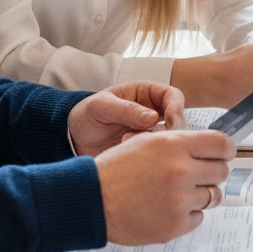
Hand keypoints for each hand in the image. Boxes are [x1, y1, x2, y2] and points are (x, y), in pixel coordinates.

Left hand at [68, 81, 185, 156]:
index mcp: (146, 93)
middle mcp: (153, 112)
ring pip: (170, 140)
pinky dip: (150, 157)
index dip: (177, 109)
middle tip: (152, 140)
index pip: (174, 96)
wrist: (74, 140)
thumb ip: (126, 110)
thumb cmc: (87, 115)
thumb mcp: (102, 107)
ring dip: (156, 145)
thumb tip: (154, 118)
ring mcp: (150, 133)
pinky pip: (158, 155)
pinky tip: (132, 158)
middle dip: (170, 132)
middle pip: (178, 121)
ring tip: (128, 144)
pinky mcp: (146, 152)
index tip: (171, 123)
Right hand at [95, 129, 234, 245]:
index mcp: (174, 145)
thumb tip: (205, 147)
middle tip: (198, 174)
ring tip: (180, 193)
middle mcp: (181, 171)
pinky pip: (198, 218)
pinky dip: (188, 214)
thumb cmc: (115, 169)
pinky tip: (169, 208)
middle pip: (221, 171)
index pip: (222, 144)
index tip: (224, 154)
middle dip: (212, 172)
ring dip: (201, 194)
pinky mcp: (175, 225)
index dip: (226, 149)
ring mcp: (180, 200)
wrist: (93, 199)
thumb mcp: (146, 141)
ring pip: (213, 196)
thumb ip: (178, 142)